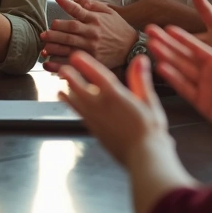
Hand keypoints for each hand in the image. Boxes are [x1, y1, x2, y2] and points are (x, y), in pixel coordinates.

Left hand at [40, 0, 138, 70]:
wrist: (132, 47)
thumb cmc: (118, 28)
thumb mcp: (109, 12)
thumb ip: (92, 5)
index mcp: (95, 20)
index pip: (77, 10)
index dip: (66, 3)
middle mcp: (92, 33)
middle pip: (70, 30)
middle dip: (54, 30)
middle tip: (43, 33)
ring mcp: (92, 48)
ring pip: (69, 46)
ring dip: (54, 46)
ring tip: (44, 46)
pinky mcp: (93, 60)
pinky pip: (73, 62)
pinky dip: (59, 64)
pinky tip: (48, 64)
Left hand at [58, 52, 170, 169]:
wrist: (143, 156)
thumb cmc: (149, 130)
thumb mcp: (149, 100)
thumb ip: (140, 79)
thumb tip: (141, 59)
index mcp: (115, 95)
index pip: (96, 74)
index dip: (84, 63)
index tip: (75, 56)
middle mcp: (100, 105)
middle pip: (78, 86)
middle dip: (69, 76)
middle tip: (62, 68)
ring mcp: (94, 118)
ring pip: (74, 99)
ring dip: (66, 89)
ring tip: (61, 81)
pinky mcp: (93, 128)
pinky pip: (76, 112)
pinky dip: (69, 103)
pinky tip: (65, 99)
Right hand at [146, 0, 211, 140]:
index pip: (195, 46)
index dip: (182, 37)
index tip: (167, 27)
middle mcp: (207, 73)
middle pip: (183, 56)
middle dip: (166, 44)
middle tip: (150, 33)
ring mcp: (203, 87)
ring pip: (180, 70)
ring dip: (166, 58)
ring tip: (151, 48)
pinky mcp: (201, 102)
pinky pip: (184, 88)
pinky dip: (173, 79)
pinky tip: (161, 69)